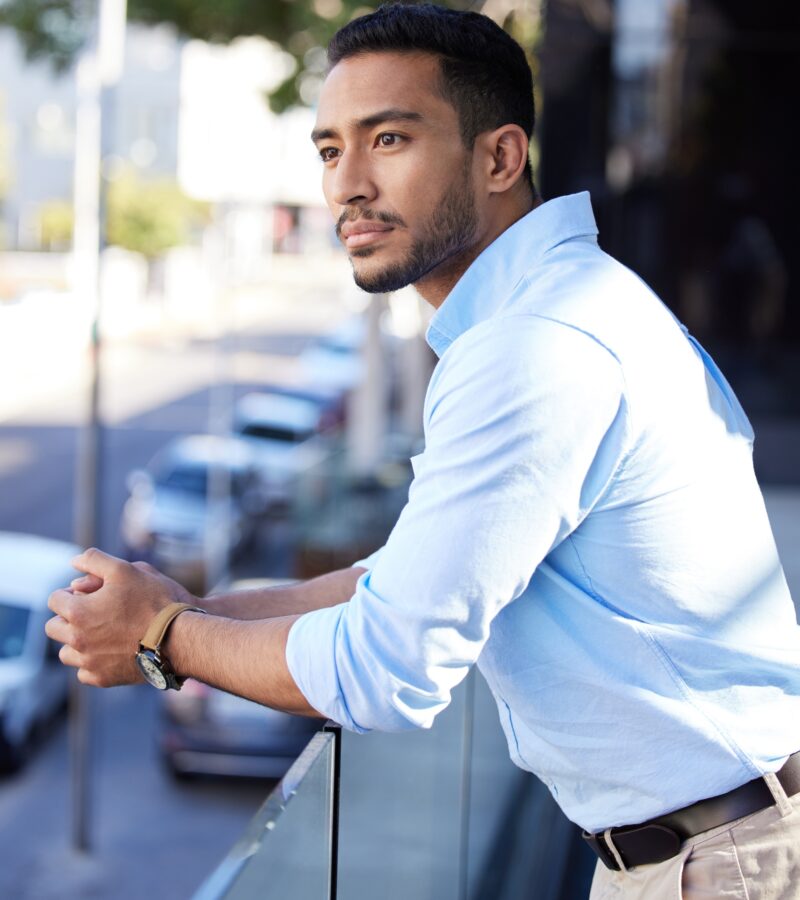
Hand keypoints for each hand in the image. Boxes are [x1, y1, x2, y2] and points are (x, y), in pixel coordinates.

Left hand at [46, 548, 198, 687]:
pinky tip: (110, 651)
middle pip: (54, 628)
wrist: (178, 638)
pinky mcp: (102, 679)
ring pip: (67, 653)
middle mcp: (77, 640)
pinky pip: (84, 673)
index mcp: (77, 612)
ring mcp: (89, 662)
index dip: (70, 593)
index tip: (88, 594)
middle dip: (68, 619)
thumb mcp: (125, 569)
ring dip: (77, 643)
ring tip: (101, 633)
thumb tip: (74, 561)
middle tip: (93, 613)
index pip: (54, 600)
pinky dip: (92, 663)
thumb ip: (95, 560)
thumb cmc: (153, 601)